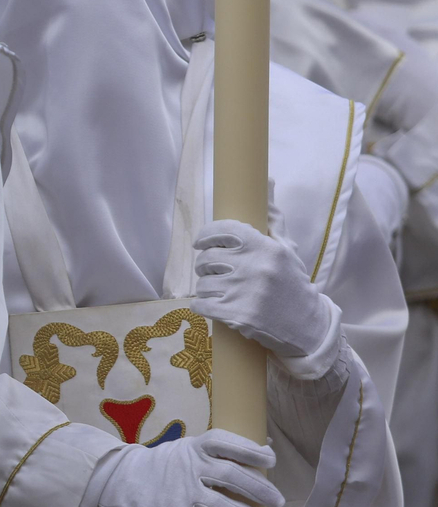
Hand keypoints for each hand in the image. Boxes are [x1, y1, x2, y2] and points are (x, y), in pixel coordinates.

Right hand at [86, 429, 282, 506]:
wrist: (119, 481)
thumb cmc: (162, 466)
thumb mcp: (187, 450)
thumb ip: (220, 451)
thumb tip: (265, 447)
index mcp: (193, 447)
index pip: (224, 443)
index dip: (250, 450)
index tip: (270, 460)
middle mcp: (188, 467)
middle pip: (231, 476)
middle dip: (260, 490)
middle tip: (278, 503)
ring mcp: (181, 493)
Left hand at [192, 219, 340, 379]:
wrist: (306, 324)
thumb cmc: (291, 282)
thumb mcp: (286, 249)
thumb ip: (273, 219)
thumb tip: (268, 183)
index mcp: (266, 248)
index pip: (223, 231)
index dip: (206, 235)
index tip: (201, 243)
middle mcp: (255, 267)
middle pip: (207, 259)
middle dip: (204, 265)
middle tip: (211, 271)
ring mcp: (245, 292)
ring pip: (202, 283)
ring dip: (205, 287)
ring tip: (218, 290)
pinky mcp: (237, 315)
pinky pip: (201, 305)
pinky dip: (201, 306)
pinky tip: (211, 305)